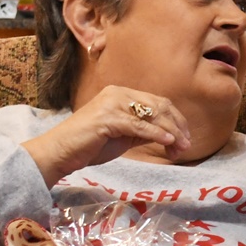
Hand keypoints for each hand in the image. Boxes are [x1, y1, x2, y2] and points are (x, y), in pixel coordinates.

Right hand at [22, 87, 191, 184]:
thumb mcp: (123, 135)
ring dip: (171, 133)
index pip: (158, 103)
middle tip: (187, 145)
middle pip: (160, 106)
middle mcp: (118, 93)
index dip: (176, 120)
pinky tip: (168, 142)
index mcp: (122, 94)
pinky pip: (140, 126)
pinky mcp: (108, 118)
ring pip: (153, 115)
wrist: (58, 152)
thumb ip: (143, 130)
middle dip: (178, 126)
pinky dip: (157, 134)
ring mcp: (112, 103)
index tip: (185, 138)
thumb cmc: (89, 145)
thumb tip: (169, 135)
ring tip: (181, 148)